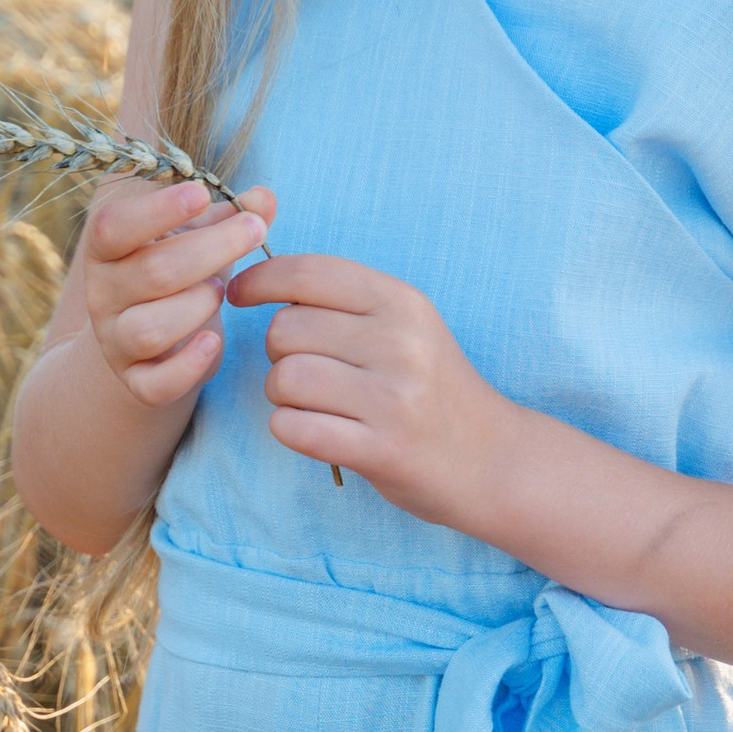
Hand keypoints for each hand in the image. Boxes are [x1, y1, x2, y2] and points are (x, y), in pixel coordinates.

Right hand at [83, 177, 276, 408]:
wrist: (152, 338)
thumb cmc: (178, 272)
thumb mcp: (197, 237)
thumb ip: (228, 216)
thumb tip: (265, 197)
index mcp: (107, 249)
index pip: (112, 226)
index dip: (156, 210)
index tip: (201, 193)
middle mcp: (102, 294)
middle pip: (152, 272)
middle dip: (212, 249)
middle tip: (253, 231)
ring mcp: (115, 341)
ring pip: (151, 329)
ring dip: (198, 305)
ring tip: (221, 290)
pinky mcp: (136, 381)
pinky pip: (156, 384)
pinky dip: (189, 366)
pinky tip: (214, 342)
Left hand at [228, 251, 511, 521]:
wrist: (491, 458)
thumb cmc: (431, 389)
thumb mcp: (406, 326)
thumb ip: (346, 302)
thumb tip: (264, 283)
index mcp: (402, 302)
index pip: (307, 273)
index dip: (259, 280)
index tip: (240, 295)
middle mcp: (400, 342)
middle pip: (285, 330)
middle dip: (279, 353)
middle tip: (309, 373)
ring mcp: (394, 397)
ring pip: (284, 379)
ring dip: (283, 396)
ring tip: (315, 404)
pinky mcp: (383, 448)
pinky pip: (294, 428)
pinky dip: (291, 430)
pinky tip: (317, 431)